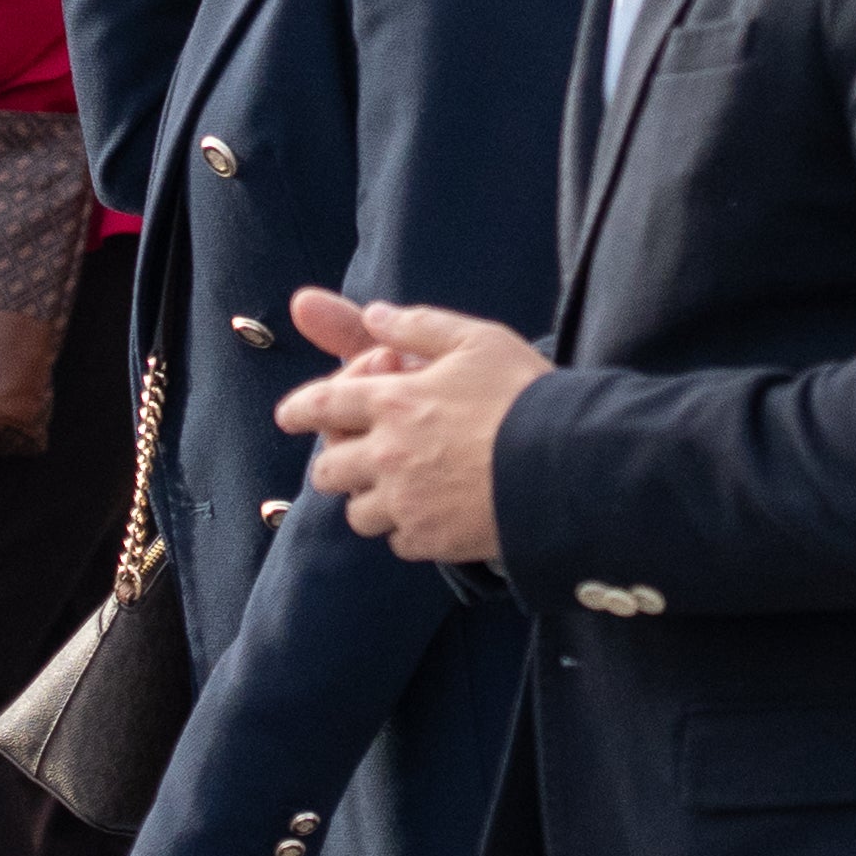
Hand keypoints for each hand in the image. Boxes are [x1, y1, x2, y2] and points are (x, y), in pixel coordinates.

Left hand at [273, 290, 546, 564]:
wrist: (568, 463)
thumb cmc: (525, 393)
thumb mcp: (477, 339)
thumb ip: (418, 325)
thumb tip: (373, 314)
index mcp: (393, 401)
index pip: (322, 405)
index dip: (299, 409)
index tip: (288, 416)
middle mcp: (387, 455)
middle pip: (327, 469)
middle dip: (335, 462)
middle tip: (358, 458)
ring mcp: (405, 502)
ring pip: (357, 513)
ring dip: (370, 500)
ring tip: (402, 490)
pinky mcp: (430, 539)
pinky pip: (398, 542)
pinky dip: (408, 530)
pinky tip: (434, 513)